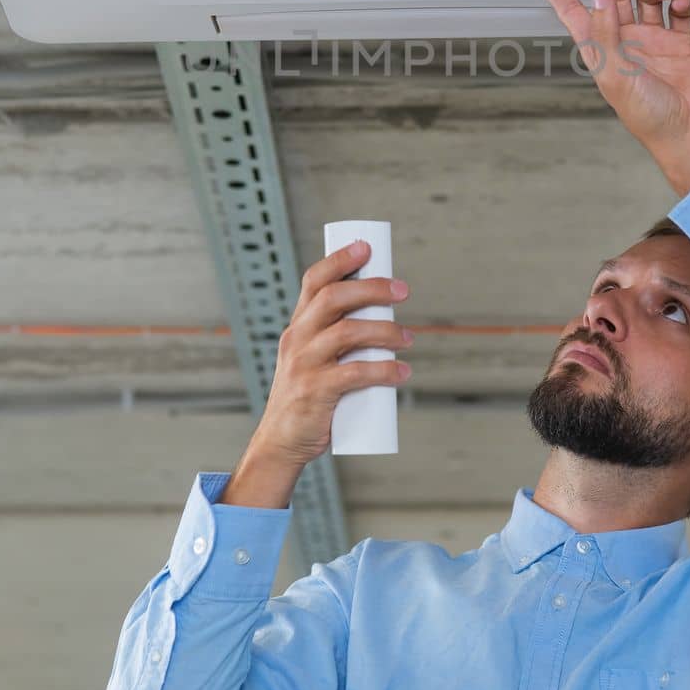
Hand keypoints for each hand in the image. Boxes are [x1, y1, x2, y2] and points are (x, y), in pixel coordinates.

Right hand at [252, 241, 413, 468]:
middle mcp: (297, 338)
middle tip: (402, 291)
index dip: (340, 260)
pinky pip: (354, 373)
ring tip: (408, 338)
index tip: (367, 248)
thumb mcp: (312, 357)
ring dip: (385, 331)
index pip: (314, 281)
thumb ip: (336, 336)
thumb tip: (384, 313)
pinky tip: (401, 373)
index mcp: (298, 325)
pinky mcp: (315, 391)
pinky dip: (383, 370)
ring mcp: (304, 364)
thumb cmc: (307, 395)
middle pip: (335, 298)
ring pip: (348, 332)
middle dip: (373, 288)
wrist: (281, 441)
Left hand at [540, 0, 689, 191]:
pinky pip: (677, 12)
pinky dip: (680, 1)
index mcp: (602, 50)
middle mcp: (625, 42)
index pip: (575, 17)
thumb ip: (605, 32)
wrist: (689, 132)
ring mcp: (652, 41)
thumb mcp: (616, 74)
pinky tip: (680, 2)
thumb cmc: (647, 117)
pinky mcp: (679, 43)